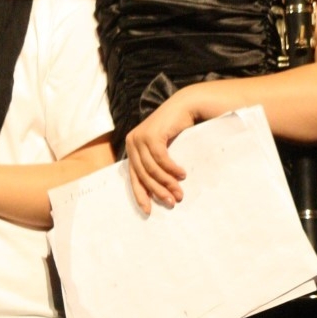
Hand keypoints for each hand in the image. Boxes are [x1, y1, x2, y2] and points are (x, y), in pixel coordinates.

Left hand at [124, 95, 189, 212]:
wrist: (184, 106)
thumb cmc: (175, 130)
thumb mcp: (161, 150)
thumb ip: (154, 166)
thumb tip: (155, 192)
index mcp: (131, 148)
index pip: (134, 177)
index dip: (141, 195)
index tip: (149, 211)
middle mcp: (132, 142)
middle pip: (143, 175)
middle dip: (158, 191)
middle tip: (172, 202)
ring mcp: (140, 138)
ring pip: (152, 169)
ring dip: (167, 183)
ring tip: (180, 192)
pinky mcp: (151, 135)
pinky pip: (161, 159)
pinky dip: (171, 169)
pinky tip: (182, 174)